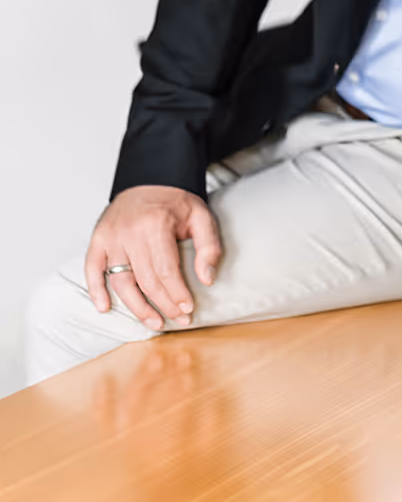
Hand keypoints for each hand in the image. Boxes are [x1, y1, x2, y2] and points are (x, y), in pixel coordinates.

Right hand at [84, 186, 220, 330]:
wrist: (150, 178)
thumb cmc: (176, 202)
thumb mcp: (201, 217)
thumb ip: (208, 246)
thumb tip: (207, 279)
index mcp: (156, 225)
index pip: (166, 271)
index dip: (177, 294)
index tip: (188, 309)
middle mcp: (130, 232)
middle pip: (145, 281)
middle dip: (163, 305)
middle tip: (178, 320)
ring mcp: (111, 236)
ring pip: (121, 281)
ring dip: (136, 307)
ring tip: (153, 322)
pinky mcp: (98, 238)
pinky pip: (92, 269)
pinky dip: (96, 290)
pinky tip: (104, 308)